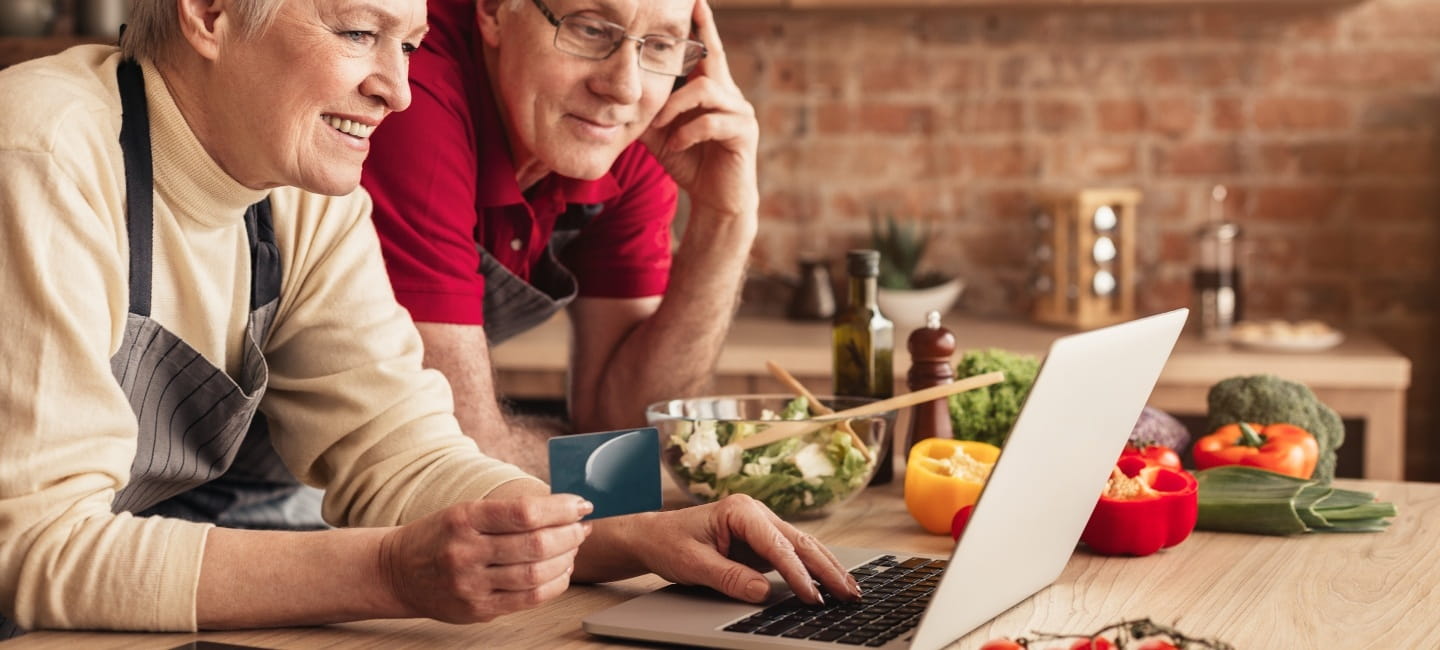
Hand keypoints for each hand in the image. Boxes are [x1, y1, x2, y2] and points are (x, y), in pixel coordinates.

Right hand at [377, 494, 593, 622]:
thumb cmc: (438, 536)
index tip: (580, 504)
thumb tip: (562, 508)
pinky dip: (554, 584)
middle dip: (570, 534)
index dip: (561, 508)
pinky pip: (529, 599)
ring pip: (536, 575)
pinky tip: (561, 571)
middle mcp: (466, 553)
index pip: (524, 512)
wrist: (397, 572)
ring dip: (566, 559)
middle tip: (582, 527)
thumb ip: (508, 511)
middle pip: (535, 545)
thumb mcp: (464, 511)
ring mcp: (471, 585)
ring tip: (573, 547)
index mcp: (463, 519)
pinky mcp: (478, 610)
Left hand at [630, 495, 861, 604]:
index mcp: (739, 510)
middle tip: (849, 594)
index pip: (777, 545)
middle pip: (800, 542)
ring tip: (851, 590)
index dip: (796, 573)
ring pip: (803, 546)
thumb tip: (763, 592)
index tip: (811, 597)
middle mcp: (756, 513)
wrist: (653, 535)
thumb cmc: (669, 543)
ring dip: (827, 568)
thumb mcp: (693, 564)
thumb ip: (729, 577)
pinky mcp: (763, 541)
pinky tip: (830, 584)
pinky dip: (814, 569)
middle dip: (827, 569)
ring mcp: (762, 526)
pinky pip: (793, 555)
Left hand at [640, 0, 757, 222]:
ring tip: (658, 125)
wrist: (715, 201)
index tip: (695, 0)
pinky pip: (712, 121)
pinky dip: (687, 132)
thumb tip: (614, 95)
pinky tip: (675, 145)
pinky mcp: (744, 133)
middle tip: (687, 13)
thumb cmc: (689, 162)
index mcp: (711, 90)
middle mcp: (730, 95)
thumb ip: (646, 110)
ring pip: (706, 89)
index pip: (706, 50)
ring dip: (675, 105)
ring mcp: (740, 112)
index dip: (701, 25)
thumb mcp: (660, 133)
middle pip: (712, 57)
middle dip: (700, 34)